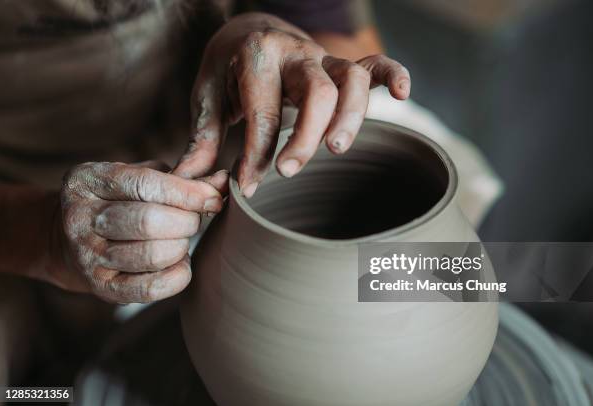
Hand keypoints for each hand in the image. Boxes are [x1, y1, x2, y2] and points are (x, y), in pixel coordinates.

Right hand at [53, 161, 227, 302]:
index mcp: (87, 180)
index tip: (215, 198)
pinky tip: (179, 262)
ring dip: (181, 246)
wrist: (70, 240)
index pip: (145, 184)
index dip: (188, 192)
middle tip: (193, 220)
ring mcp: (87, 256)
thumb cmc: (120, 200)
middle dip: (186, 221)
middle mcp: (80, 218)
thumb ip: (182, 174)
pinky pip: (150, 288)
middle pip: (148, 221)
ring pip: (152, 254)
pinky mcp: (101, 288)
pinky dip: (177, 276)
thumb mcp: (140, 175)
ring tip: (180, 238)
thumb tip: (223, 182)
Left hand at [172, 13, 409, 196]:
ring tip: (336, 151)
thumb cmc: (226, 68)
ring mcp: (322, 56)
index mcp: (256, 56)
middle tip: (288, 172)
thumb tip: (188, 182)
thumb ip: (200, 139)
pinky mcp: (340, 64)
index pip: (262, 112)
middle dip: (306, 136)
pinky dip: (393, 75)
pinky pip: (374, 64)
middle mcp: (295, 52)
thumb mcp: (206, 96)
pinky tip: (403, 95)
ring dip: (351, 118)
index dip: (256, 154)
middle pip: (316, 93)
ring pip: (351, 81)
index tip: (247, 187)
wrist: (247, 30)